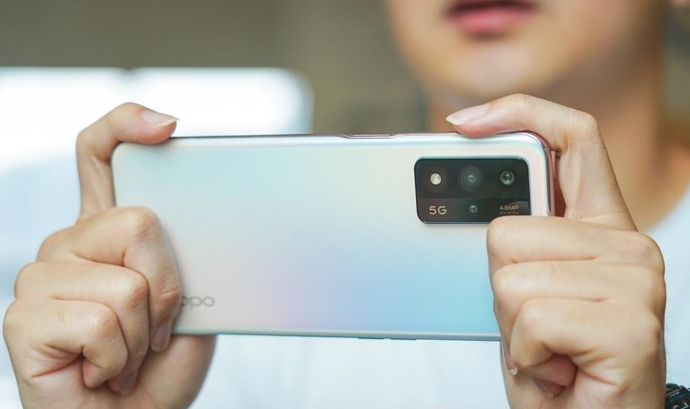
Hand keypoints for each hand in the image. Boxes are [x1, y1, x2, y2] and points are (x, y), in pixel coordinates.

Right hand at [4, 103, 215, 408]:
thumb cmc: (158, 366)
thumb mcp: (190, 302)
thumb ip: (182, 257)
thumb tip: (203, 221)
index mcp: (106, 231)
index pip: (100, 153)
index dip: (127, 126)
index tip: (168, 127)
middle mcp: (67, 244)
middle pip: (137, 220)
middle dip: (169, 285)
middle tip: (156, 327)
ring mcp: (40, 278)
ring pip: (127, 280)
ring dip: (144, 332)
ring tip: (127, 353)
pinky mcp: (22, 319)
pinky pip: (102, 320)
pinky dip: (119, 356)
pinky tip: (102, 370)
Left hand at [448, 95, 665, 407]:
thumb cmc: (554, 358)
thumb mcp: (525, 288)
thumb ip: (518, 237)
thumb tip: (473, 188)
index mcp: (601, 225)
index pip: (573, 136)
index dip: (520, 112)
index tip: (464, 123)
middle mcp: (628, 245)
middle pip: (508, 228)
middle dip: (497, 284)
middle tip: (530, 321)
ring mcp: (637, 282)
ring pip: (511, 277)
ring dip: (512, 325)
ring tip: (545, 345)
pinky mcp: (631, 325)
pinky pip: (531, 319)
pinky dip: (526, 354)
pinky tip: (555, 366)